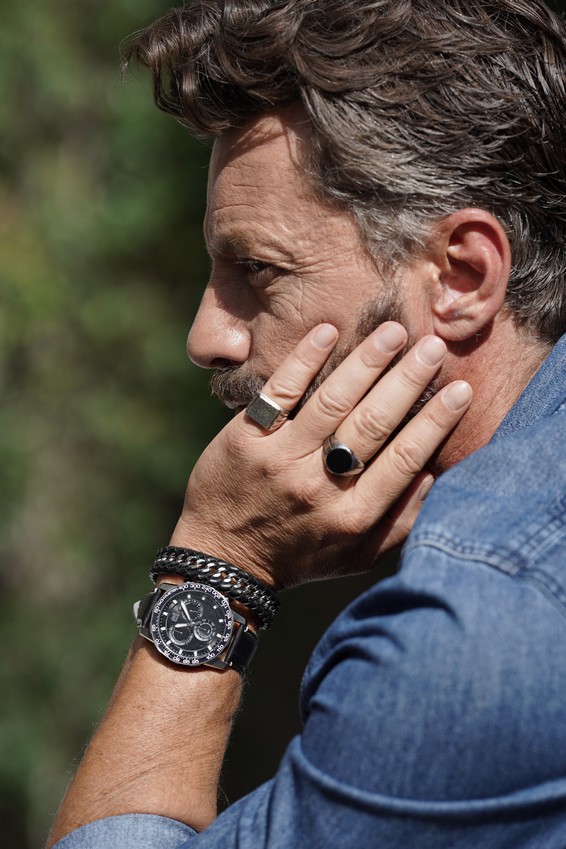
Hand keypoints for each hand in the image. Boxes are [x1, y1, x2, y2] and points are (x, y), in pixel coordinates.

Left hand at [171, 322, 471, 588]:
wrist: (223, 559)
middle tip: (433, 346)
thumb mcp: (358, 556)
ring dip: (367, 362)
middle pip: (373, 424)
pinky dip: (304, 360)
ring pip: (332, 402)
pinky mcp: (246, 440)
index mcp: (353, 515)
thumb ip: (401, 522)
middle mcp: (320, 486)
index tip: (461, 389)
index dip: (436, 422)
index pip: (404, 459)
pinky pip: (280, 393)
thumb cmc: (300, 556)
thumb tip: (435, 474)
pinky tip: (328, 332)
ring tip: (394, 332)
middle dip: (408, 381)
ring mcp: (280, 460)